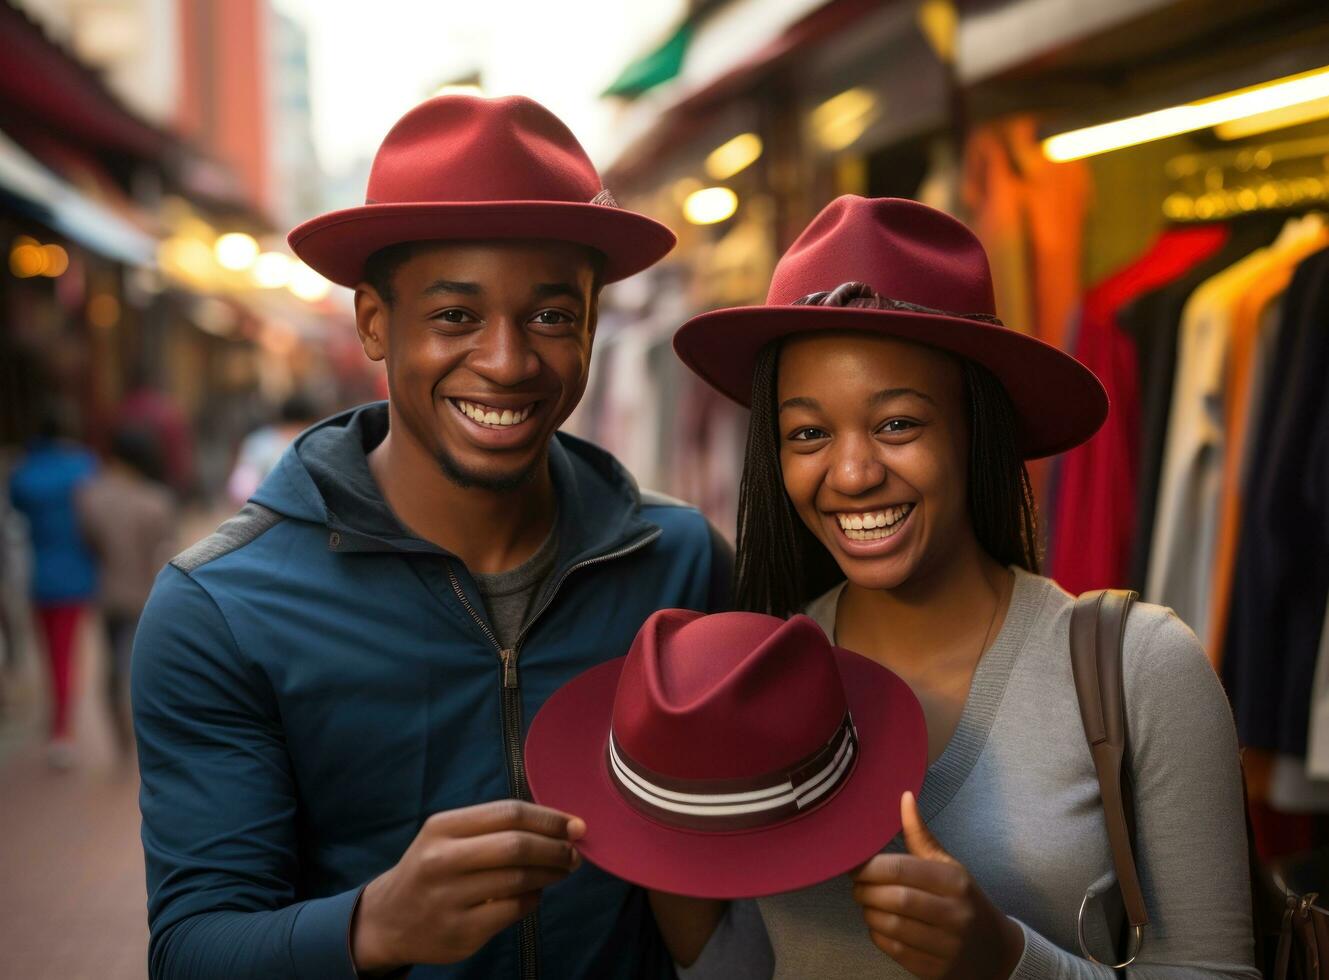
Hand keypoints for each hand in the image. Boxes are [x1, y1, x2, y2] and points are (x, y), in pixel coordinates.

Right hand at [351, 800, 583, 971]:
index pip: (508, 813)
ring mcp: (450, 899)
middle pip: (516, 846)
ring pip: (519, 879)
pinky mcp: (461, 932)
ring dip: (551, 874)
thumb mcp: (447, 837)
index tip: (575, 825)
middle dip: (555, 848)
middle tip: (574, 853)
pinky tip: (535, 893)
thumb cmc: (432, 869)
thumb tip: (560, 826)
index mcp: (442, 827)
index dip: (549, 818)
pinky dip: (533, 899)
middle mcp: (442, 860)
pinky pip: (513, 910)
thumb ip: (494, 827)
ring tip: (562, 870)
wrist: (388, 920)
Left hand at [851, 792, 1023, 978]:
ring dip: (869, 913)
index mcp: (954, 881)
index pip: (901, 869)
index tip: (854, 864)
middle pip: (893, 899)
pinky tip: (878, 924)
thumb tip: (904, 796)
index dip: (868, 866)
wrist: (994, 950)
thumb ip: (921, 835)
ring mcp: (947, 946)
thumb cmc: (963, 899)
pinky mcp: (937, 970)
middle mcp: (954, 913)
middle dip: (865, 890)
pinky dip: (878, 935)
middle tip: (856, 884)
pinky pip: (894, 950)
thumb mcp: (949, 865)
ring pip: (891, 926)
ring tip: (867, 903)